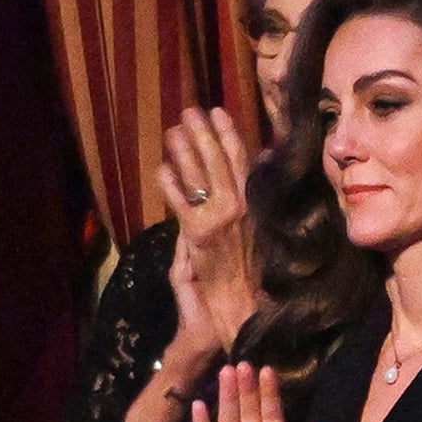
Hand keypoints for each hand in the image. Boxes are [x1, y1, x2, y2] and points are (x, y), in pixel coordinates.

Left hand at [157, 107, 263, 349]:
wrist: (241, 310)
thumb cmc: (254, 274)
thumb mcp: (260, 231)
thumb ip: (251, 198)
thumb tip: (255, 165)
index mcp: (256, 204)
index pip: (242, 161)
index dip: (229, 135)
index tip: (218, 112)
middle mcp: (239, 207)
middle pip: (218, 161)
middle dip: (203, 134)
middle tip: (189, 111)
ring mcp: (218, 220)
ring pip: (199, 176)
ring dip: (184, 151)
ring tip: (172, 130)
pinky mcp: (197, 236)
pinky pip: (180, 202)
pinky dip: (170, 185)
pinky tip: (161, 169)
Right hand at [192, 363, 286, 421]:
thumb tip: (320, 419)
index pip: (272, 413)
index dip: (270, 393)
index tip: (267, 369)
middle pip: (249, 412)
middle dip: (246, 388)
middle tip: (244, 364)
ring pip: (228, 420)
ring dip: (226, 396)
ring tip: (225, 370)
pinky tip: (198, 404)